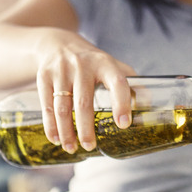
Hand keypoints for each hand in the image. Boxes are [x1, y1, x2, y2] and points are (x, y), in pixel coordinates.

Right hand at [35, 28, 135, 153]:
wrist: (58, 43)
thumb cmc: (92, 62)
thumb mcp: (113, 65)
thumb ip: (132, 84)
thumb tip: (148, 106)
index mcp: (105, 63)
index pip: (117, 83)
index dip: (121, 104)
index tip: (123, 125)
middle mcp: (82, 65)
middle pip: (84, 102)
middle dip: (86, 128)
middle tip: (91, 147)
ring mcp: (61, 71)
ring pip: (62, 107)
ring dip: (66, 131)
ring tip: (71, 148)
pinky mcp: (44, 76)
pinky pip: (47, 105)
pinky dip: (51, 125)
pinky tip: (55, 138)